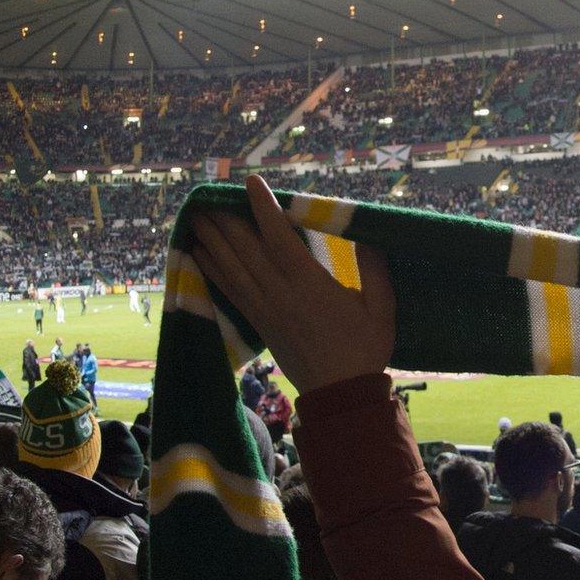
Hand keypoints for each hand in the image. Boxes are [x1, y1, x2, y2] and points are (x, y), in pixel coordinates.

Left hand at [186, 175, 393, 394]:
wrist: (340, 396)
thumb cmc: (365, 350)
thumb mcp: (382, 308)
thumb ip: (374, 269)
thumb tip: (366, 233)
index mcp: (311, 287)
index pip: (280, 239)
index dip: (264, 209)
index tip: (250, 184)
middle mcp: (281, 295)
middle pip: (246, 251)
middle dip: (226, 221)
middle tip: (208, 196)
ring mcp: (266, 311)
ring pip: (232, 269)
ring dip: (213, 242)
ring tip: (197, 218)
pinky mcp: (260, 324)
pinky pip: (230, 293)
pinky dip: (212, 271)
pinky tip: (199, 255)